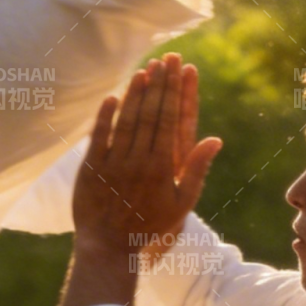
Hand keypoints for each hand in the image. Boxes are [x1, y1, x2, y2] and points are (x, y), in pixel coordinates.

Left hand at [72, 53, 222, 269]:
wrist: (111, 247)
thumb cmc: (151, 225)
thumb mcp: (181, 203)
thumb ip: (196, 169)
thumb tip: (214, 139)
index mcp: (162, 166)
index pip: (170, 119)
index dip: (174, 91)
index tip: (178, 69)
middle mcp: (138, 160)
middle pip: (149, 113)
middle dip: (158, 83)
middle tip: (164, 59)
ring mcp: (113, 163)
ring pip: (125, 121)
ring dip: (134, 94)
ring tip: (143, 71)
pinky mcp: (91, 168)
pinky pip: (99, 137)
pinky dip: (105, 116)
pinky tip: (112, 97)